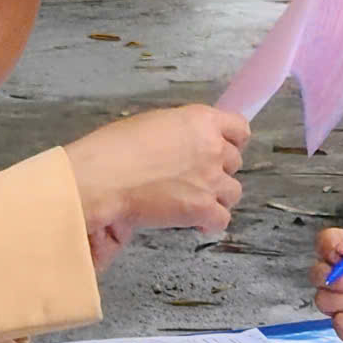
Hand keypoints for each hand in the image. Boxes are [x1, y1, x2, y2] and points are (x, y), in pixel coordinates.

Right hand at [63, 106, 249, 268]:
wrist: (103, 177)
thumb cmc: (114, 148)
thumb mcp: (152, 125)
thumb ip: (179, 135)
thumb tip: (182, 149)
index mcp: (200, 120)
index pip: (239, 128)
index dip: (233, 141)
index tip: (223, 148)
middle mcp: (212, 147)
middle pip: (235, 162)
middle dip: (218, 170)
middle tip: (193, 178)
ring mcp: (211, 179)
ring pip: (233, 192)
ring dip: (216, 197)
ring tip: (192, 202)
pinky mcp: (203, 208)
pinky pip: (221, 219)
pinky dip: (208, 222)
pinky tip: (193, 221)